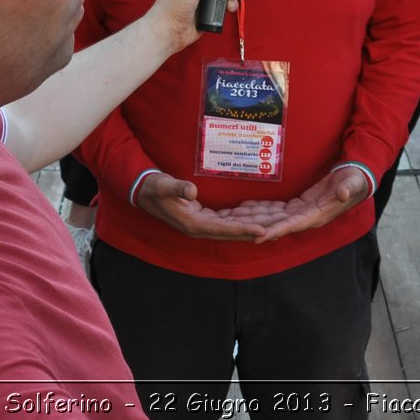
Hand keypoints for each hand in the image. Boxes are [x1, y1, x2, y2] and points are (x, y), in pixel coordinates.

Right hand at [134, 172, 267, 240]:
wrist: (144, 191)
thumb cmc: (154, 188)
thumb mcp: (164, 185)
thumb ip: (177, 188)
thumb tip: (191, 191)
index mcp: (192, 224)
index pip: (223, 229)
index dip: (243, 230)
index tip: (262, 231)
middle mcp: (199, 228)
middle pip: (231, 233)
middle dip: (252, 232)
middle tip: (276, 231)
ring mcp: (201, 224)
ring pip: (230, 228)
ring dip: (248, 228)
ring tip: (270, 225)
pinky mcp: (203, 218)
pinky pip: (226, 221)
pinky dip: (239, 221)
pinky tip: (253, 217)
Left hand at [225, 167, 370, 241]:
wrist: (354, 181)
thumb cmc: (355, 182)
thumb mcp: (353, 183)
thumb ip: (347, 188)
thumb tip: (342, 193)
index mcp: (317, 216)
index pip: (292, 226)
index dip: (275, 231)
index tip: (258, 237)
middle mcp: (305, 218)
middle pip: (276, 224)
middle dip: (255, 225)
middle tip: (234, 224)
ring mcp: (300, 212)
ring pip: (273, 217)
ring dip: (254, 218)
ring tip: (233, 216)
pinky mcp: (297, 205)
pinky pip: (276, 209)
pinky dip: (262, 209)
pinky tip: (247, 207)